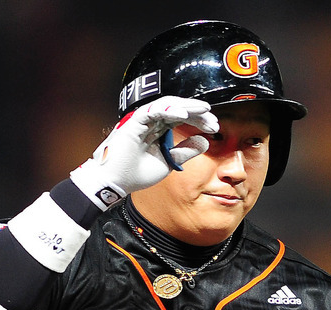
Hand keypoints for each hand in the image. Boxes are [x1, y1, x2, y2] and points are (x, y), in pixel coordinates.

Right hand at [70, 96, 218, 209]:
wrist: (115, 183)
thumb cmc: (136, 174)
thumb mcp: (168, 162)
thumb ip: (185, 152)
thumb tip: (205, 141)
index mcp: (158, 129)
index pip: (182, 117)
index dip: (199, 120)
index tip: (214, 127)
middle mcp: (151, 122)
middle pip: (178, 109)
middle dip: (197, 113)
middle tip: (213, 120)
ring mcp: (142, 120)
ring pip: (167, 105)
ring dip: (187, 107)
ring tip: (204, 110)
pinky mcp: (134, 122)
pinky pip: (152, 111)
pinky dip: (168, 110)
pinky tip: (183, 115)